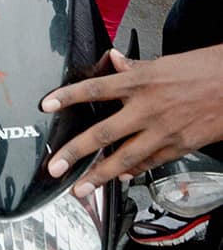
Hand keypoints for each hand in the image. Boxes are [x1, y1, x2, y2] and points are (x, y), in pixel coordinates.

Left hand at [41, 45, 222, 197]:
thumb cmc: (203, 69)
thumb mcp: (164, 62)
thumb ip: (135, 67)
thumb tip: (113, 60)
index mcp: (140, 81)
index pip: (95, 89)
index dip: (68, 97)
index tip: (47, 105)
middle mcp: (147, 108)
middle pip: (103, 132)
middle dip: (75, 152)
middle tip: (55, 166)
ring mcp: (163, 131)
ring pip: (125, 158)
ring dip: (100, 176)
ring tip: (80, 189)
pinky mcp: (179, 147)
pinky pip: (150, 163)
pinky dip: (133, 172)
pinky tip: (120, 178)